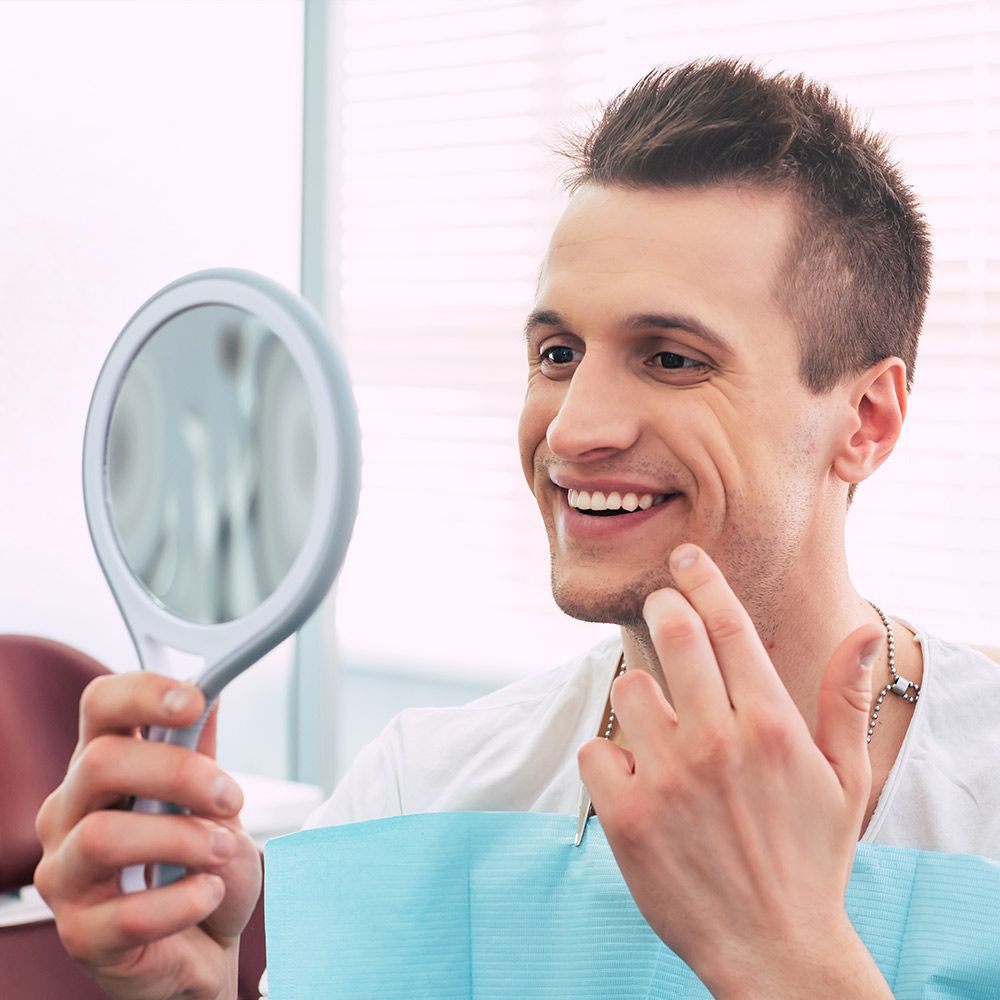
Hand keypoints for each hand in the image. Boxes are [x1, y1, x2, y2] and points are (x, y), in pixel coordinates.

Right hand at [34, 672, 261, 999]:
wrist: (205, 946)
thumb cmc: (200, 869)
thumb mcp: (212, 802)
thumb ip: (202, 751)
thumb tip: (209, 689)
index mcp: (103, 768)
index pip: (100, 707)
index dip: (143, 693)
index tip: (194, 700)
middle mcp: (70, 814)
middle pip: (101, 763)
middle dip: (178, 773)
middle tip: (228, 796)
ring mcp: (66, 875)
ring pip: (104, 838)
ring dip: (181, 840)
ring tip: (220, 853)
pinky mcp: (81, 935)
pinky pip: (128, 914)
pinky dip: (184, 901)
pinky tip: (206, 896)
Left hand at [578, 544, 890, 998]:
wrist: (772, 949)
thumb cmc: (809, 857)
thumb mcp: (844, 779)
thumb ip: (842, 698)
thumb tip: (860, 629)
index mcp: (771, 727)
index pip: (728, 625)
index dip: (703, 579)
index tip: (685, 556)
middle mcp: (718, 742)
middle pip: (670, 633)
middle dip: (661, 608)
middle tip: (660, 610)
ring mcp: (668, 776)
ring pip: (628, 687)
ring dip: (640, 700)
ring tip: (662, 733)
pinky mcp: (626, 813)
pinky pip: (595, 749)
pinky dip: (610, 759)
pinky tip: (638, 783)